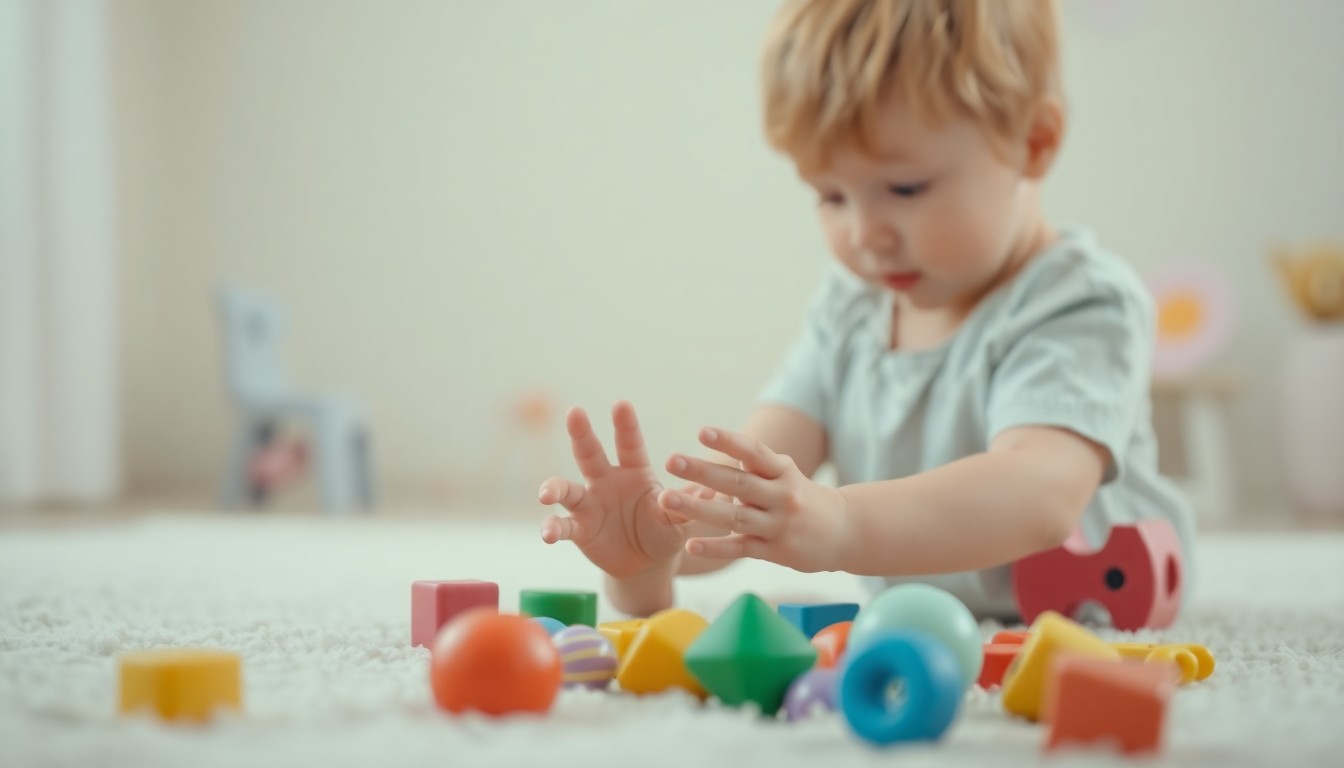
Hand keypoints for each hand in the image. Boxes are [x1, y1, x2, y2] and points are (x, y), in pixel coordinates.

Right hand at [538, 401, 711, 579]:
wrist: (645, 564)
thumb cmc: (663, 531)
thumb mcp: (678, 519)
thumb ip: (688, 506)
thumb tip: (713, 490)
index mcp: (635, 472)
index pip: (629, 444)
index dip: (626, 425)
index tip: (621, 403)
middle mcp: (607, 481)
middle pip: (591, 453)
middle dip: (582, 433)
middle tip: (576, 412)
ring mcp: (589, 503)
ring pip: (567, 489)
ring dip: (554, 488)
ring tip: (546, 494)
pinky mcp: (579, 529)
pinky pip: (563, 525)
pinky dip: (553, 529)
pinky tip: (547, 534)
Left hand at [661, 426, 849, 572]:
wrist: (843, 531)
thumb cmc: (799, 496)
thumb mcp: (784, 474)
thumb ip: (753, 465)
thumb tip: (714, 448)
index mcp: (782, 471)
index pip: (754, 452)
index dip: (729, 441)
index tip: (702, 431)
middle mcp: (781, 495)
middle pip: (739, 483)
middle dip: (703, 471)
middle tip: (672, 460)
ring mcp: (778, 524)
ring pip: (735, 517)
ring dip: (699, 510)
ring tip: (668, 499)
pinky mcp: (776, 551)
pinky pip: (741, 549)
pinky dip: (716, 548)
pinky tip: (691, 545)